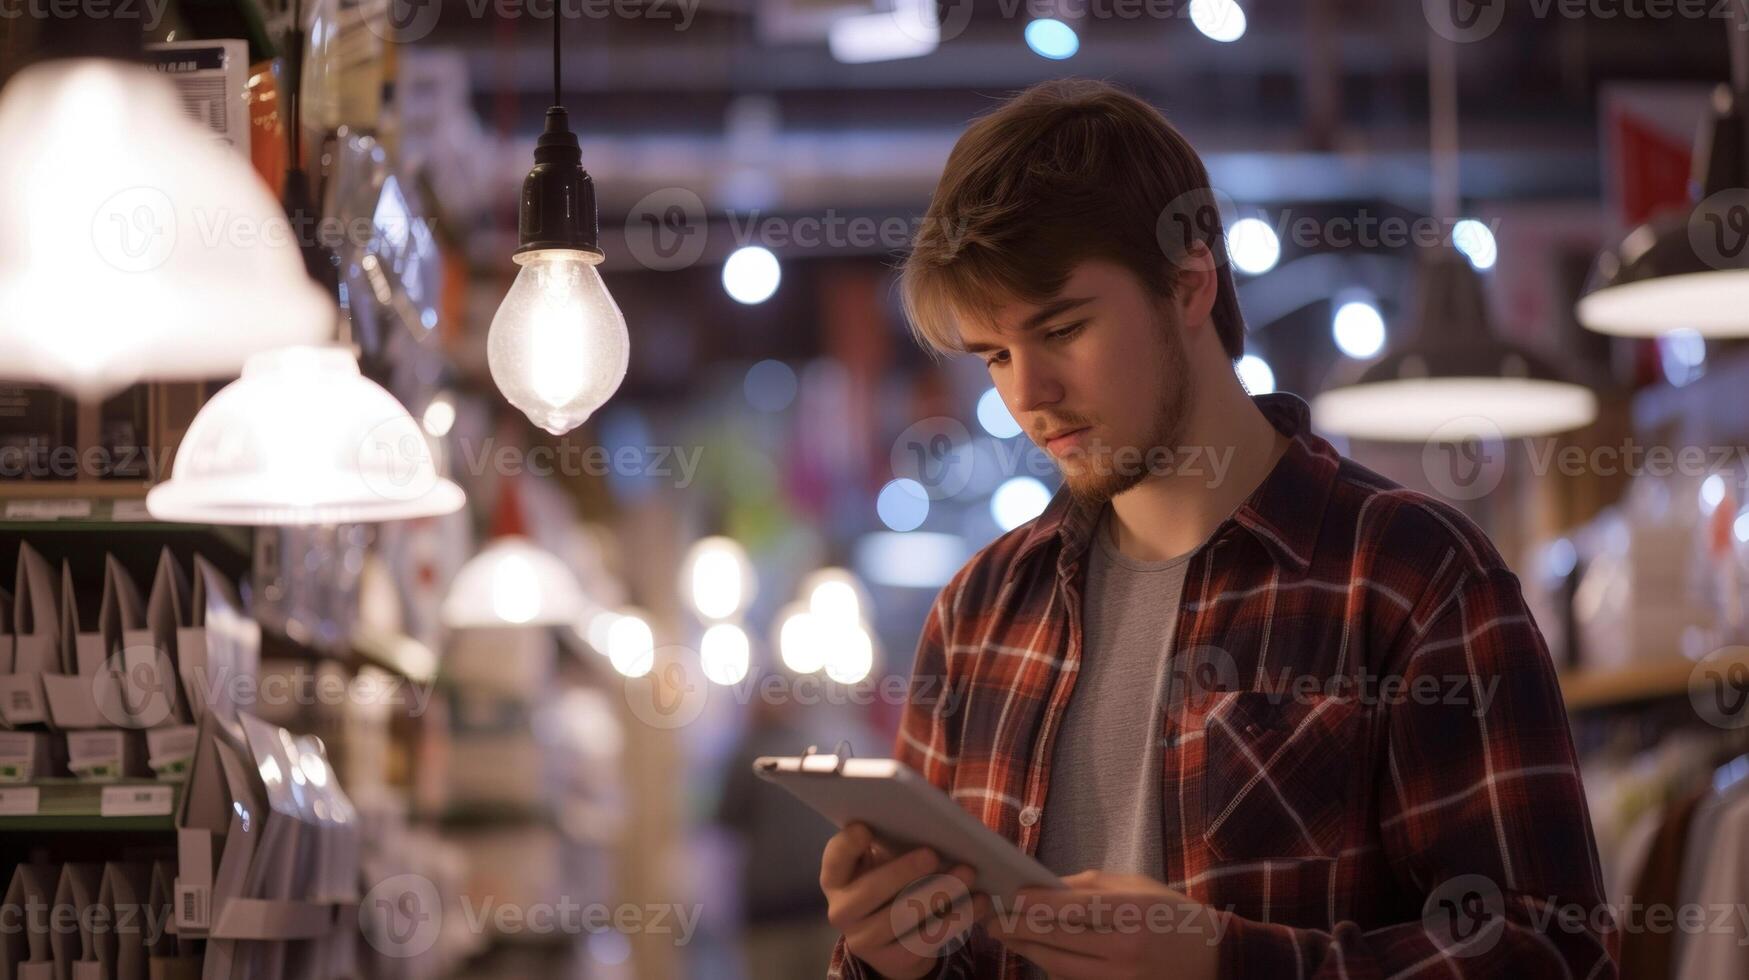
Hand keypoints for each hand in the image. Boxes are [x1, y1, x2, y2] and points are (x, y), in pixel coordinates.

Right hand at [820, 823, 990, 979]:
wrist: (893, 941)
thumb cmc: (890, 884)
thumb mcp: (883, 862)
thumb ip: (891, 842)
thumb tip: (928, 820)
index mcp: (836, 879)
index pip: (834, 859)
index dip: (847, 844)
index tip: (866, 828)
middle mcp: (842, 911)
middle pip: (869, 891)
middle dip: (903, 871)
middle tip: (933, 854)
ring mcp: (865, 940)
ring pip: (902, 917)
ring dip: (938, 893)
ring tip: (967, 873)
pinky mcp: (893, 960)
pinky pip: (926, 939)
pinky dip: (956, 918)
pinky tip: (977, 902)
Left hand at [986, 870, 1223, 979]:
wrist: (1209, 957)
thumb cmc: (1168, 912)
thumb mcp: (1134, 886)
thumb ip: (1088, 887)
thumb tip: (1041, 887)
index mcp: (1133, 913)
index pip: (1074, 909)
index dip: (1037, 904)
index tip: (1010, 895)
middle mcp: (1126, 950)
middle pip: (1060, 941)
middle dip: (1020, 929)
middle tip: (992, 918)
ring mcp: (1122, 979)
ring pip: (1060, 967)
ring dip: (1028, 951)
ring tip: (1004, 934)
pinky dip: (1051, 967)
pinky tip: (1034, 952)